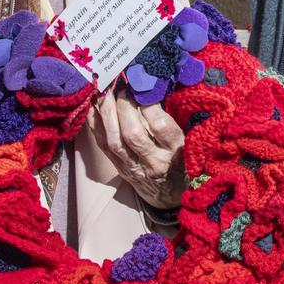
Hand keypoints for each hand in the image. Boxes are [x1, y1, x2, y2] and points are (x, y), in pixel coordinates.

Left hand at [91, 90, 184, 208]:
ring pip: (115, 141)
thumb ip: (175, 117)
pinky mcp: (120, 169)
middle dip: (124, 107)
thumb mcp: (189, 141)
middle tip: (122, 88)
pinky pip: (103, 146)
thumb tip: (153, 88)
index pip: (160, 126)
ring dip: (107, 114)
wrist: (171, 195)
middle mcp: (154, 162)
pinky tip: (94, 107)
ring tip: (105, 93)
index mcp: (177, 151)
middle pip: (133, 134)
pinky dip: (95, 125)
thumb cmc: (183, 160)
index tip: (144, 88)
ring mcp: (134, 168)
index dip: (148, 104)